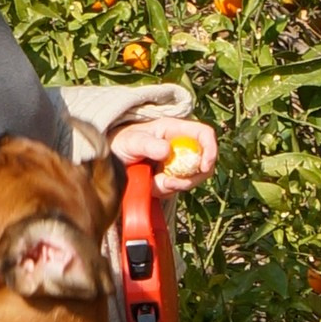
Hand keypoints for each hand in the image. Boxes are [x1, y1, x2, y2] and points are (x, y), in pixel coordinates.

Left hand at [104, 105, 218, 198]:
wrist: (110, 161)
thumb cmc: (121, 143)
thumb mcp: (131, 141)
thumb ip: (147, 144)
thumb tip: (167, 151)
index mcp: (176, 130)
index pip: (205, 134)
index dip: (210, 149)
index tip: (203, 167)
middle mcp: (181, 145)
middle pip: (204, 162)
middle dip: (189, 178)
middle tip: (168, 183)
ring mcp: (178, 162)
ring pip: (191, 179)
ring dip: (173, 186)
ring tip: (151, 183)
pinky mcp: (173, 176)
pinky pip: (178, 188)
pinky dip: (165, 191)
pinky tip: (150, 186)